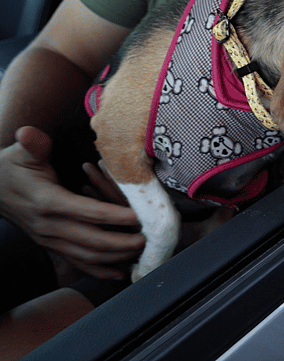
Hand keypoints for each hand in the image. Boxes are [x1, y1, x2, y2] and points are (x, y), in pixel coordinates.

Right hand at [0, 126, 144, 279]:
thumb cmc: (11, 169)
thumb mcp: (22, 153)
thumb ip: (33, 145)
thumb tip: (30, 134)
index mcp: (47, 202)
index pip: (87, 212)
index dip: (114, 215)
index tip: (138, 216)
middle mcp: (49, 226)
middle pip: (92, 241)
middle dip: (122, 242)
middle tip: (148, 238)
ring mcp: (50, 240)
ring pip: (87, 256)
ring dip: (116, 257)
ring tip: (141, 252)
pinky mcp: (51, 246)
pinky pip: (77, 263)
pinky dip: (99, 270)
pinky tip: (119, 273)